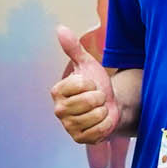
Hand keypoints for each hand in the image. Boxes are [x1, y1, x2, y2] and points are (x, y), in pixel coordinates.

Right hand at [50, 25, 116, 143]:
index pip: (82, 85)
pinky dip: (105, 124)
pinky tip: (101, 121)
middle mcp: (58, 110)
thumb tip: (60, 28)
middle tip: (96, 99)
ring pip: (95, 115)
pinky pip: (99, 130)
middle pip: (90, 101)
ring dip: (103, 111)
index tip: (90, 85)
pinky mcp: (79, 139)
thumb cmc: (96, 84)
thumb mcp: (87, 64)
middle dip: (100, 98)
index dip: (93, 83)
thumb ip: (73, 48)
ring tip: (98, 109)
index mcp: (57, 91)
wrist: (109, 104)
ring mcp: (68, 126)